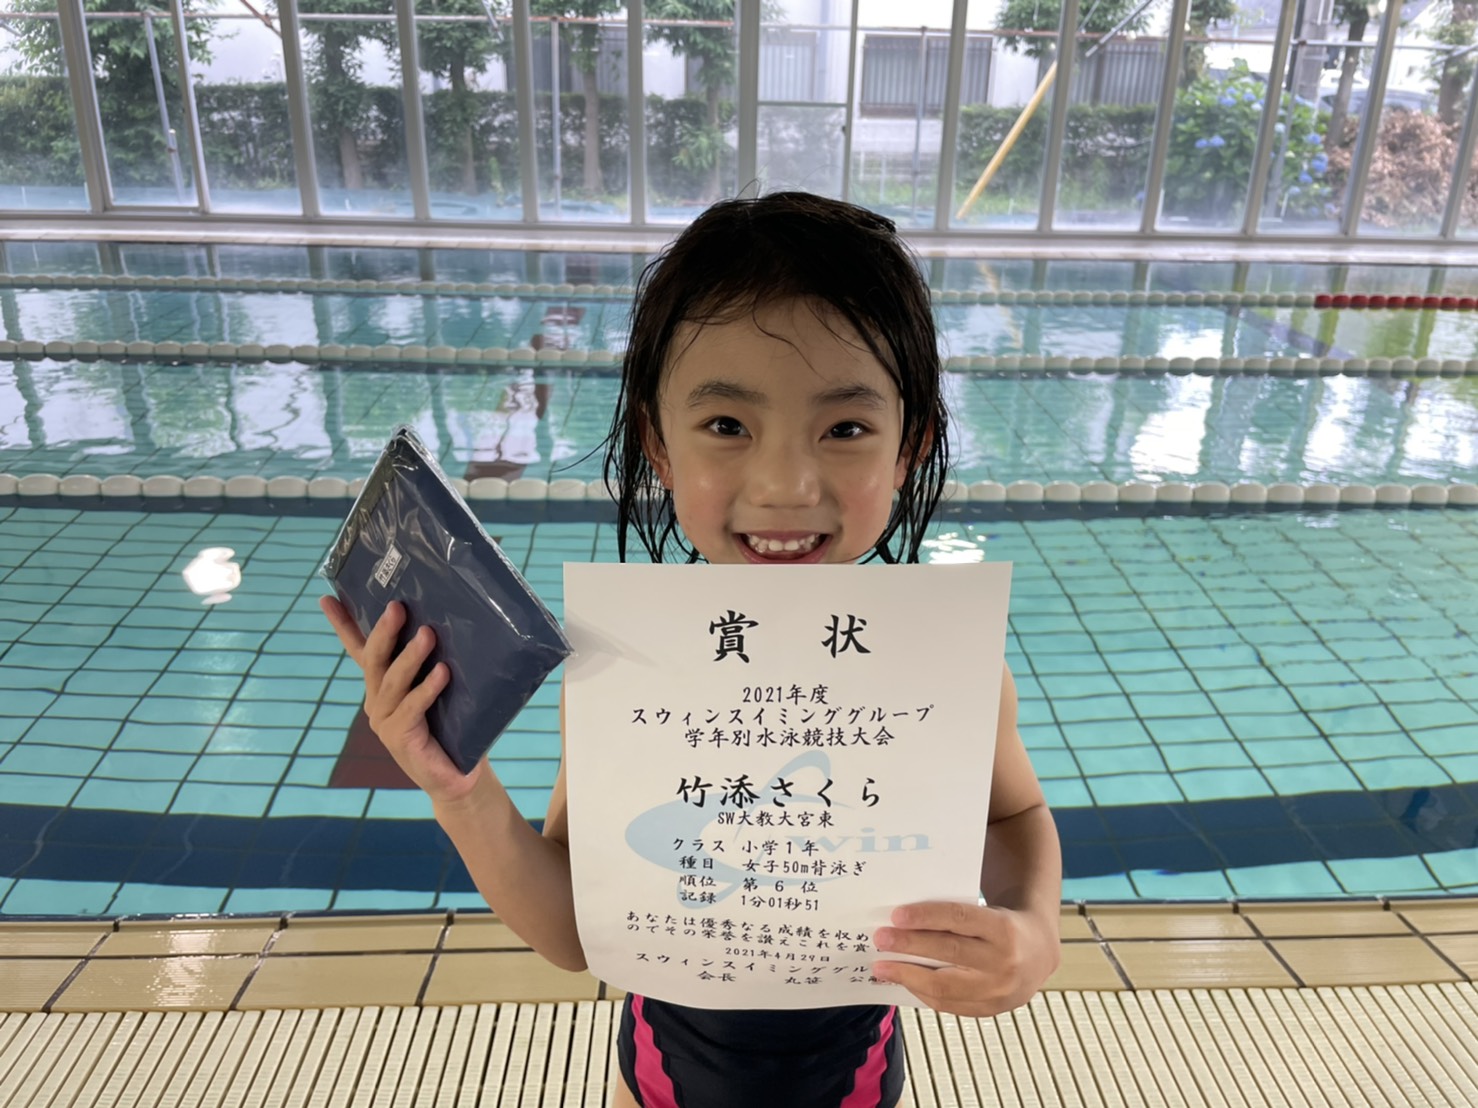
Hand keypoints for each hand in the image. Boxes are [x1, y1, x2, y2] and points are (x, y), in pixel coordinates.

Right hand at [320, 596, 486, 804]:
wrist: (457, 775)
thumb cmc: (451, 728)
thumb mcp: (439, 690)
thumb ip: (433, 664)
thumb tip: (446, 623)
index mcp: (383, 686)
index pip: (359, 650)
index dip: (343, 625)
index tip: (327, 598)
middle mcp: (377, 701)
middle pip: (374, 660)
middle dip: (383, 632)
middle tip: (398, 607)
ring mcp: (384, 720)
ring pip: (393, 681)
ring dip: (410, 656)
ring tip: (428, 635)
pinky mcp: (399, 737)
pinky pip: (412, 707)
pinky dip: (427, 688)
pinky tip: (442, 673)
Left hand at [872, 901, 1059, 1017]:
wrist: (1041, 952)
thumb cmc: (1003, 925)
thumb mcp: (989, 911)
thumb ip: (955, 917)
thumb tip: (904, 920)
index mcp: (1004, 928)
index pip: (959, 918)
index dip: (926, 917)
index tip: (896, 915)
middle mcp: (1004, 961)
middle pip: (949, 952)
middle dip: (909, 946)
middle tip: (880, 938)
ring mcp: (999, 991)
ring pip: (944, 986)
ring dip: (908, 976)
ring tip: (882, 967)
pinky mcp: (991, 1010)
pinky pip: (949, 1004)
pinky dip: (923, 993)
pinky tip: (905, 982)